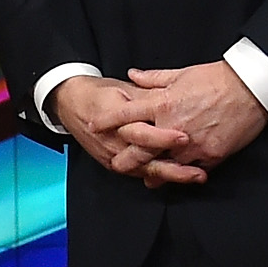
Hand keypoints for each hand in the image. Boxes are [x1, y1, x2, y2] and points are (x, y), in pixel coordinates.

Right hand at [50, 74, 199, 183]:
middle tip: (198, 171)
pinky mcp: (114, 164)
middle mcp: (113, 143)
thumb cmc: (99, 94)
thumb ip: (148, 97)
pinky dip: (160, 176)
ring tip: (196, 177)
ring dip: (171, 176)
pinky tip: (179, 176)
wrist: (70, 104)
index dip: (163, 138)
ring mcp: (113, 157)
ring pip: (145, 171)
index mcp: (115, 121)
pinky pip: (140, 173)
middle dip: (173, 168)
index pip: (141, 134)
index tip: (185, 139)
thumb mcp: (124, 89)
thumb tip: (174, 97)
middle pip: (145, 161)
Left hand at [120, 61, 267, 185]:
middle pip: (139, 149)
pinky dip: (183, 174)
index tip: (93, 125)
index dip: (107, 121)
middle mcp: (172, 126)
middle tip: (116, 164)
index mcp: (163, 103)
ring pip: (163, 165)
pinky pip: (191, 170)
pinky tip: (177, 178)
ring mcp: (191, 144)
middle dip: (125, 158)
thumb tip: (131, 74)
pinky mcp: (210, 155)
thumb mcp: (182, 74)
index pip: (126, 114)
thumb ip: (153, 79)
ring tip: (146, 179)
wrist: (252, 88)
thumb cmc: (216, 78)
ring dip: (153, 172)